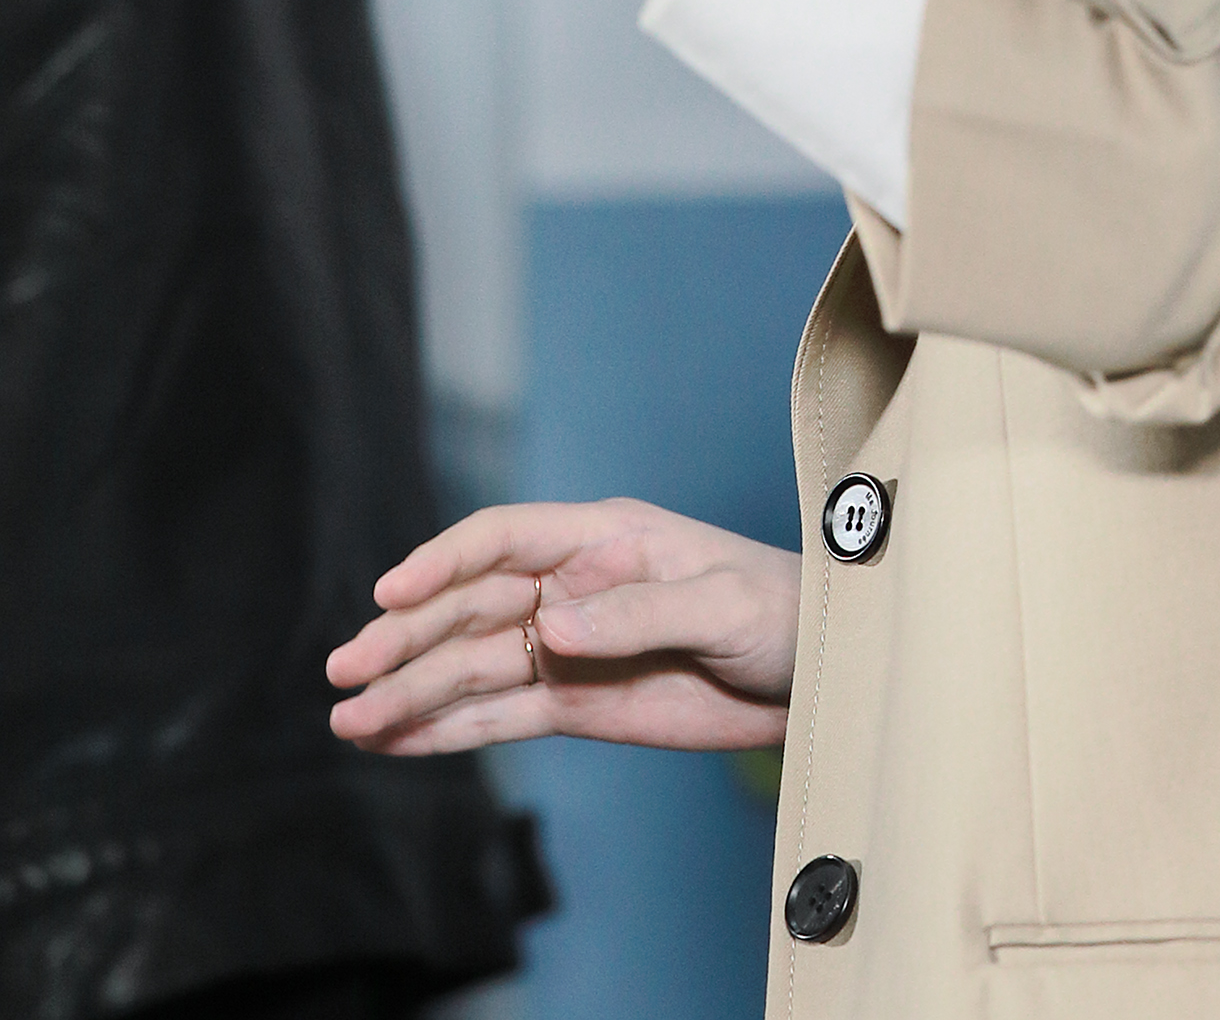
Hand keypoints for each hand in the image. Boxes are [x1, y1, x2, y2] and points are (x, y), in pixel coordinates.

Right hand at [326, 497, 800, 754]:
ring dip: (409, 692)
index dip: (442, 562)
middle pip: (468, 608)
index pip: (502, 539)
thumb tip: (554, 627)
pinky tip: (393, 742)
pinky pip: (497, 716)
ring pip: (469, 668)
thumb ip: (638, 613)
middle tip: (345, 672)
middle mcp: (570, 587)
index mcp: (602, 539)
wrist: (811, 675)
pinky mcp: (573, 703)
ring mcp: (566, 648)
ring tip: (348, 721)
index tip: (391, 593)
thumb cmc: (778, 611)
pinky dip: (443, 730)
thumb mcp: (722, 602)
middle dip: (404, 637)